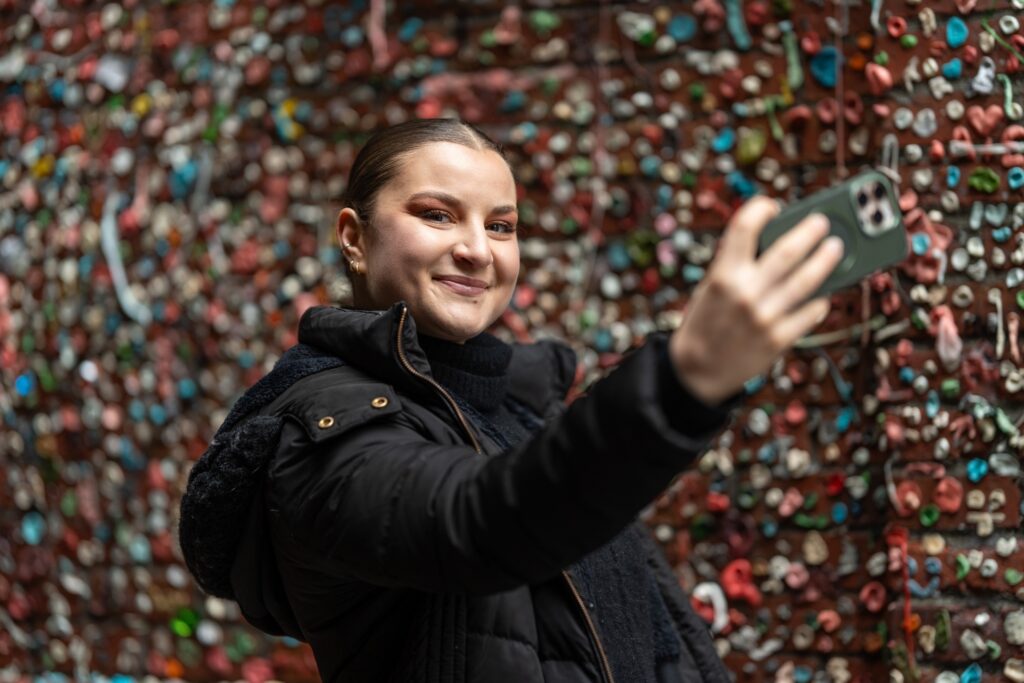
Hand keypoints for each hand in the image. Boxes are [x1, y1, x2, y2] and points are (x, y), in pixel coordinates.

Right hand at [668, 196, 844, 405]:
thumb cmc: (706, 322)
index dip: (761, 209)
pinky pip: (811, 312)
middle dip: (810, 230)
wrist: (695, 371)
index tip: (772, 205)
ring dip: (826, 259)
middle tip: (822, 222)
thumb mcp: (711, 286)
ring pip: (808, 279)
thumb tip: (781, 240)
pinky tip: (824, 293)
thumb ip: (738, 264)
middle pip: (788, 250)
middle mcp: (746, 293)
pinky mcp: (779, 339)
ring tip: (835, 248)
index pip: (745, 227)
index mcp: (723, 274)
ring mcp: (765, 317)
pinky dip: (820, 299)